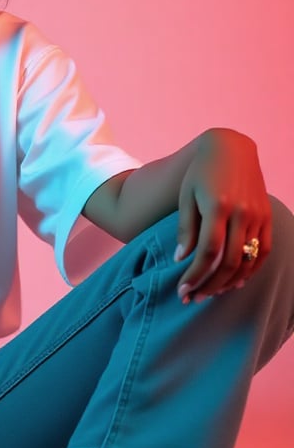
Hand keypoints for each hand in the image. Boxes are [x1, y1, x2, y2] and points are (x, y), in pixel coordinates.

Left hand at [174, 128, 270, 302]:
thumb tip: (180, 259)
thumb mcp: (186, 196)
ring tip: (210, 293)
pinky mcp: (267, 217)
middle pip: (229, 261)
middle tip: (193, 297)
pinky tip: (235, 282)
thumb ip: (185, 228)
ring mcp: (259, 216)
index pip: (208, 252)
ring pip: (248, 260)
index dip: (195, 275)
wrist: (231, 149)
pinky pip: (264, 251)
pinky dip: (251, 270)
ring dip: (229, 282)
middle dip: (210, 285)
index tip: (182, 290)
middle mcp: (242, 213)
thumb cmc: (201, 173)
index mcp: (218, 206)